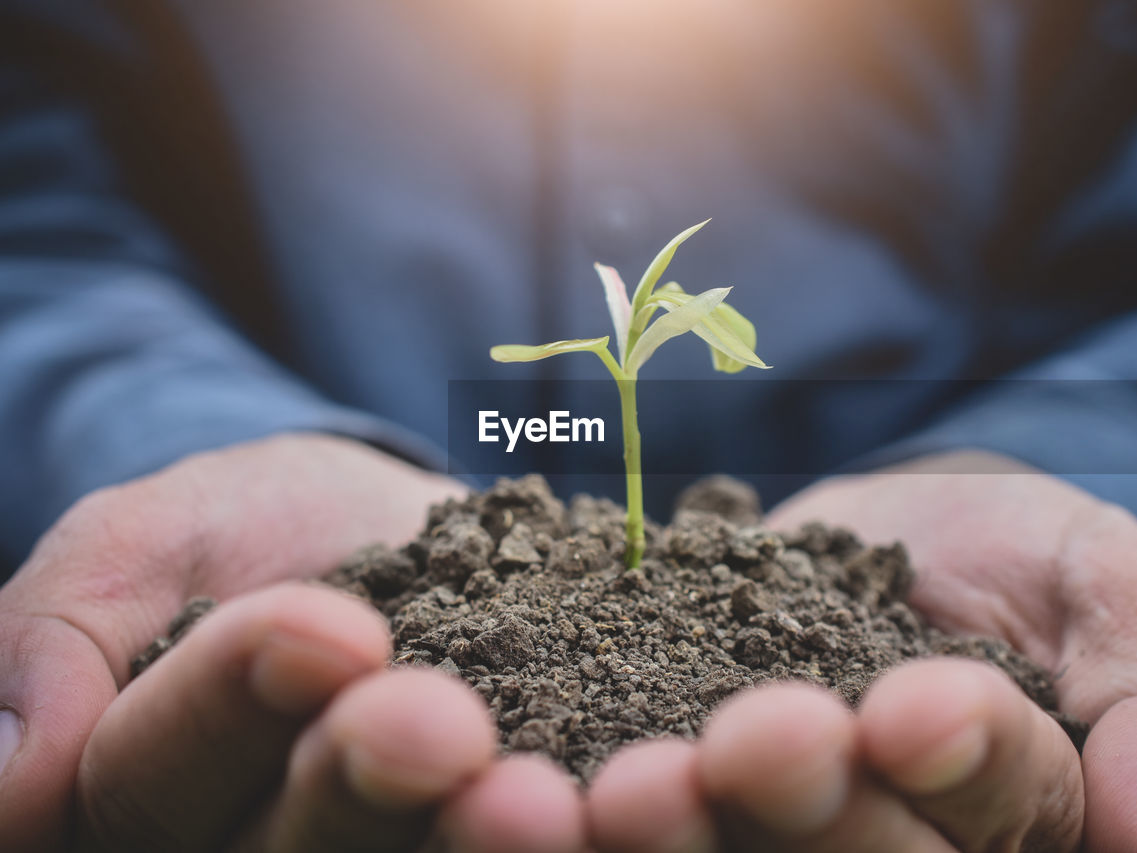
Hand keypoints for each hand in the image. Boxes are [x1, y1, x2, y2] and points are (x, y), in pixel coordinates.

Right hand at [0, 433, 586, 851]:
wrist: (389, 529)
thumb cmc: (248, 530)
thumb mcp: (144, 544)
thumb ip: (62, 634)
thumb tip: (12, 793)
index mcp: (158, 810)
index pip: (160, 785)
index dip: (233, 707)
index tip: (326, 627)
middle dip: (366, 788)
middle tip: (441, 723)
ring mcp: (402, 850)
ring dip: (498, 841)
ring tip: (570, 792)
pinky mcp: (522, 824)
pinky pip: (553, 839)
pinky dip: (609, 826)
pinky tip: (671, 784)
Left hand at [586, 451, 1136, 851]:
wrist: (887, 534)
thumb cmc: (1025, 557)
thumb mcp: (1123, 594)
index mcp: (1003, 833)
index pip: (993, 820)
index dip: (962, 770)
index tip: (913, 706)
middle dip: (799, 814)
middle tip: (739, 748)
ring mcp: (754, 834)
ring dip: (659, 838)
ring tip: (602, 786)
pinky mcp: (647, 786)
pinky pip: (600, 807)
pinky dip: (545, 797)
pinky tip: (492, 764)